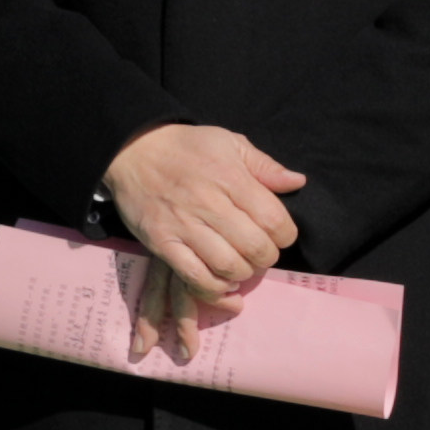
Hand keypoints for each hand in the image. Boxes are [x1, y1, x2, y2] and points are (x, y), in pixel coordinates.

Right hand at [105, 119, 306, 316]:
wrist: (132, 150)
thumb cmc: (187, 147)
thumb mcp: (230, 143)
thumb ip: (265, 165)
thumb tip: (297, 182)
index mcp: (230, 178)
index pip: (273, 220)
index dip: (285, 235)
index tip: (280, 235)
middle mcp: (208, 204)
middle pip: (254, 247)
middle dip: (267, 257)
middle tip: (262, 253)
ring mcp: (182, 225)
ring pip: (227, 265)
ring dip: (243, 273)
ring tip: (243, 266)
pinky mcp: (161, 242)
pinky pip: (193, 276)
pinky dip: (214, 286)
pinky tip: (221, 278)